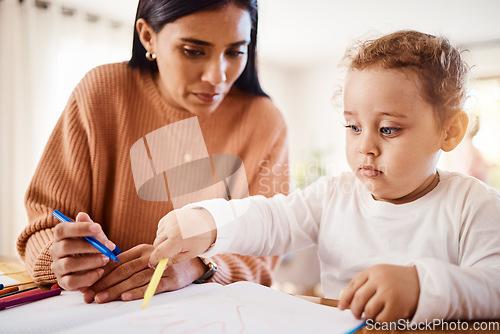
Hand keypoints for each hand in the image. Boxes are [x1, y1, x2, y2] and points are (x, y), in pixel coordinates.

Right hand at [49, 212, 115, 290]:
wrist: (92, 266)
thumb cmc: (92, 247)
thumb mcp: (94, 236)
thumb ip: (88, 226)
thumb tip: (82, 215)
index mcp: (61, 236)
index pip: (62, 229)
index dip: (79, 228)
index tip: (98, 227)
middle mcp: (55, 251)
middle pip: (66, 247)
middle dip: (90, 247)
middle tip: (108, 248)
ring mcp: (57, 267)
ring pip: (68, 264)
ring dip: (90, 261)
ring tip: (106, 259)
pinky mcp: (62, 282)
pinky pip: (71, 282)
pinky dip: (88, 278)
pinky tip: (100, 272)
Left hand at [83, 244, 206, 302]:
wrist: (192, 264)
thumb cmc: (164, 262)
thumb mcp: (146, 257)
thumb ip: (127, 263)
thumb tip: (99, 273)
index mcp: (142, 250)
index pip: (117, 262)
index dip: (101, 273)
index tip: (87, 284)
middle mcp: (151, 257)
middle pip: (123, 271)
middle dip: (104, 284)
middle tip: (89, 295)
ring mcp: (161, 268)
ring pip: (134, 279)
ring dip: (116, 290)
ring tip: (102, 298)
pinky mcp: (171, 279)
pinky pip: (151, 287)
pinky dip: (137, 292)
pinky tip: (125, 297)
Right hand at [149, 208, 216, 267]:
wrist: (208, 221)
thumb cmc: (200, 240)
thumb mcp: (190, 254)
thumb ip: (174, 260)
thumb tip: (161, 266)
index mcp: (177, 240)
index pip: (159, 252)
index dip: (154, 259)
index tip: (154, 264)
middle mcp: (171, 228)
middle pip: (156, 244)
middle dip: (161, 249)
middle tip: (172, 251)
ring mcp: (170, 220)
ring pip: (158, 235)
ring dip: (163, 240)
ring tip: (178, 239)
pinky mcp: (170, 215)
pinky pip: (161, 227)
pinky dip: (165, 231)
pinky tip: (176, 231)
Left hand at [338, 264, 419, 321]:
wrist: (424, 282)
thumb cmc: (397, 280)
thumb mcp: (380, 275)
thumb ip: (364, 285)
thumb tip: (344, 301)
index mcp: (373, 271)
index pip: (352, 286)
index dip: (344, 298)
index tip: (341, 307)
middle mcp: (380, 280)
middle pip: (358, 299)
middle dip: (354, 310)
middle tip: (356, 314)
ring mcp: (388, 292)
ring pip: (368, 310)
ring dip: (367, 316)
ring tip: (372, 314)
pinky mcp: (397, 305)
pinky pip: (380, 319)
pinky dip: (379, 320)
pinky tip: (383, 316)